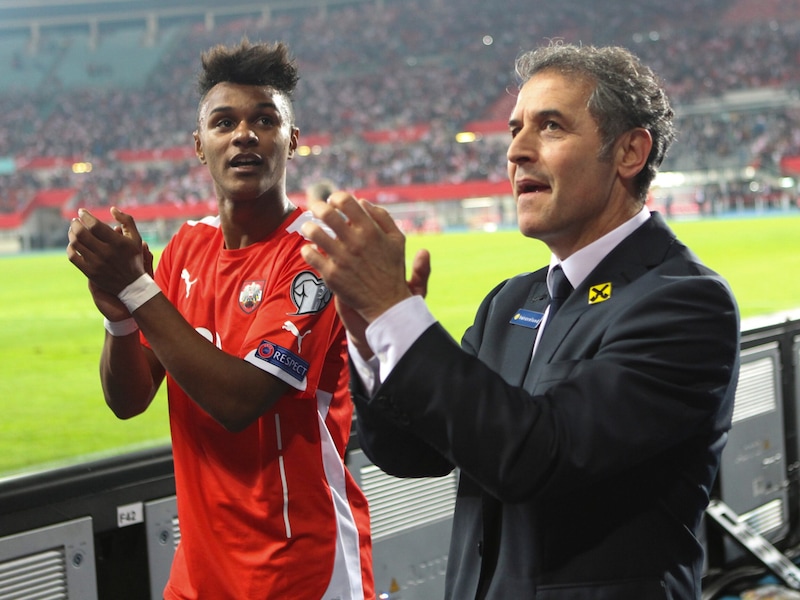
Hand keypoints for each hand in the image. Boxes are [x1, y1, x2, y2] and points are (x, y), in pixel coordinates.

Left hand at [67, 207, 146, 295]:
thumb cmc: (133, 258)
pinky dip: (70, 247)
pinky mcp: (89, 272)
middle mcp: (106, 253)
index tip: (82, 212)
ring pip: (75, 243)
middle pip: (82, 233)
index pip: (95, 225)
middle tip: (75, 220)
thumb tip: (112, 209)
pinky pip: (72, 256)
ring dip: (72, 233)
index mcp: (118, 243)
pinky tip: (73, 243)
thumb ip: (127, 221)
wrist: (131, 285)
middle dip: (75, 223)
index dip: (85, 216)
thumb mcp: (136, 238)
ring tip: (73, 230)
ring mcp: (96, 263)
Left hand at [301, 192, 412, 322]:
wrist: (387, 304)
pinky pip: (310, 255)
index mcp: (370, 230)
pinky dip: (307, 249)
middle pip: (326, 213)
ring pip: (313, 232)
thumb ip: (382, 217)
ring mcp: (341, 259)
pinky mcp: (331, 275)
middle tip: (314, 210)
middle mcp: (354, 242)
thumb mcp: (397, 239)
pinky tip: (310, 249)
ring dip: (308, 227)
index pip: (345, 201)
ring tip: (309, 228)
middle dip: (316, 207)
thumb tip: (362, 201)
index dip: (335, 198)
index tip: (333, 202)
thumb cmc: (392, 269)